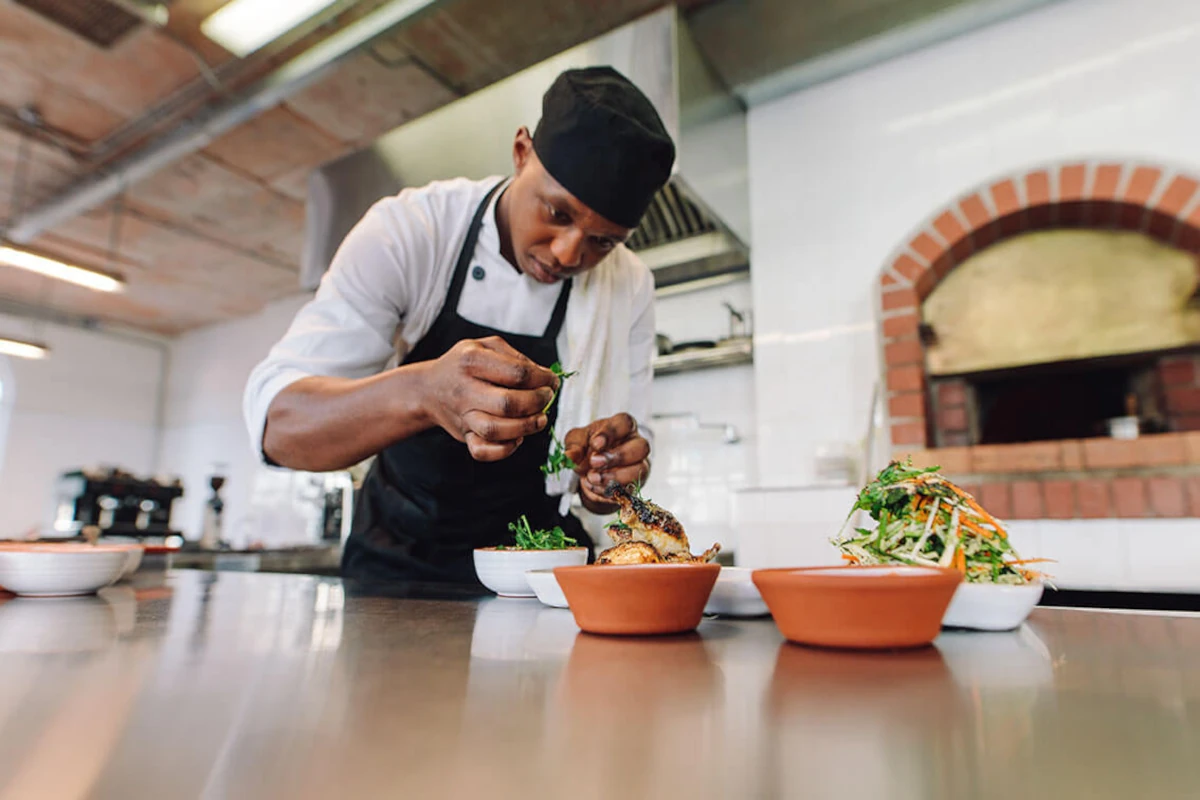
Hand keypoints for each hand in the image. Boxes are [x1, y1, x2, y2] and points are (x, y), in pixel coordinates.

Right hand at [418, 336, 557, 460]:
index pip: (517, 373)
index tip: (552, 381)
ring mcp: (463, 416)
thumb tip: (543, 375)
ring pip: (495, 430)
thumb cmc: (463, 366)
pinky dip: (505, 449)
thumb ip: (516, 357)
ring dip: (526, 427)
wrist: (429, 389)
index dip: (543, 379)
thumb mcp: (486, 346)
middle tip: (547, 398)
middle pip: (508, 403)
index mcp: (472, 361)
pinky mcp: (464, 436)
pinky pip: (482, 451)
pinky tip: (517, 437)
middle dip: (537, 402)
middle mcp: (465, 389)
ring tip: (539, 419)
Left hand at [563, 413, 650, 510]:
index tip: (595, 444)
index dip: (611, 433)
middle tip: (594, 463)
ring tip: (593, 478)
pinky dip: (611, 491)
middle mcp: (635, 443)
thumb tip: (569, 457)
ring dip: (615, 477)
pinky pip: (630, 489)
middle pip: (641, 446)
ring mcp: (639, 464)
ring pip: (640, 470)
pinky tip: (595, 487)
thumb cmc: (588, 447)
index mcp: (622, 426)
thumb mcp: (577, 441)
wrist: (590, 470)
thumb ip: (574, 446)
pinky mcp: (636, 484)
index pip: (625, 423)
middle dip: (617, 457)